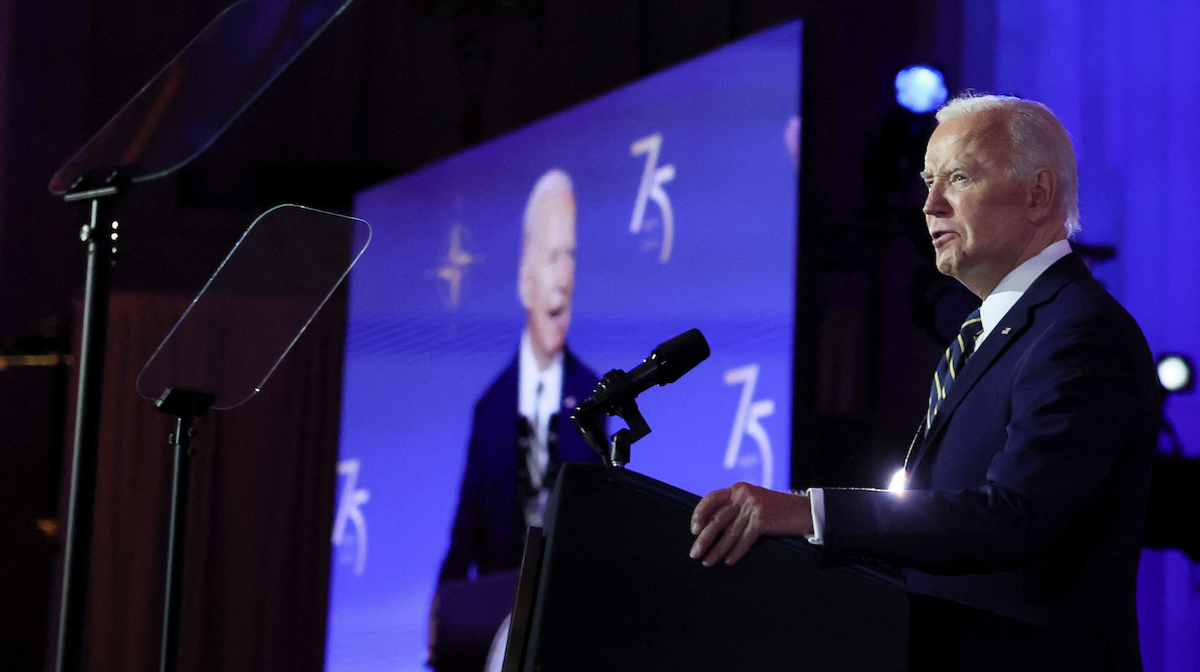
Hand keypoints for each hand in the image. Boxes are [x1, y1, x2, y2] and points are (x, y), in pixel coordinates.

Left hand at [689, 483, 812, 566]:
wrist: (802, 512)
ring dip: (717, 550)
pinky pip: (744, 540)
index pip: (711, 499)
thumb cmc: (774, 511)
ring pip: (729, 533)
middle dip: (704, 539)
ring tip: (707, 562)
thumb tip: (708, 528)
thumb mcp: (751, 502)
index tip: (693, 530)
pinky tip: (728, 561)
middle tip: (694, 554)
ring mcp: (753, 507)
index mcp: (737, 489)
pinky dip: (735, 552)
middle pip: (717, 519)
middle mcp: (743, 495)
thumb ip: (733, 508)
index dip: (699, 514)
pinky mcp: (762, 520)